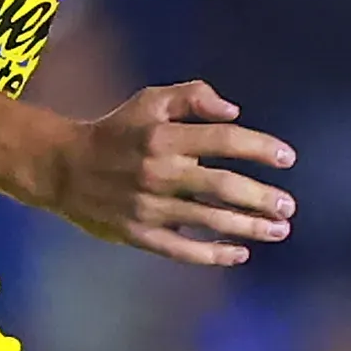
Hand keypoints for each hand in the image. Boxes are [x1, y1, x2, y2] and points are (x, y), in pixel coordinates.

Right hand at [34, 81, 295, 265]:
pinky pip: (182, 249)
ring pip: (209, 220)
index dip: (260, 148)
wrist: (62, 167)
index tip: (287, 158)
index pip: (223, 141)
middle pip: (222, 187)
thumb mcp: (150, 101)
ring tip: (278, 230)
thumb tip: (233, 112)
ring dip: (248, 227)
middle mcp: (159, 172)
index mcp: (164, 137)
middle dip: (261, 198)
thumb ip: (192, 97)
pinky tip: (239, 253)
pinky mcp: (139, 234)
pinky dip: (213, 254)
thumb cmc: (116, 130)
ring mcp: (149, 207)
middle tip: (288, 206)